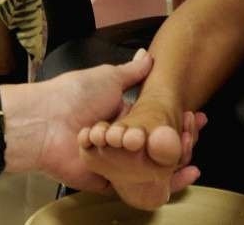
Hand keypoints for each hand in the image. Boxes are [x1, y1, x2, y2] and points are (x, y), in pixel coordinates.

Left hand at [28, 51, 203, 193]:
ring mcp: (115, 164)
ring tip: (190, 149)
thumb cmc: (75, 95)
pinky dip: (159, 183)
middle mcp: (119, 142)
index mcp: (120, 118)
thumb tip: (147, 55)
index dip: (176, 120)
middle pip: (156, 146)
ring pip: (152, 167)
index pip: (155, 122)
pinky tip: (181, 174)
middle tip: (195, 131)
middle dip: (179, 140)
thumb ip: (131, 72)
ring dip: (174, 160)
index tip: (197, 116)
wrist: (47, 121)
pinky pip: (137, 188)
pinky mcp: (109, 182)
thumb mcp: (108, 77)